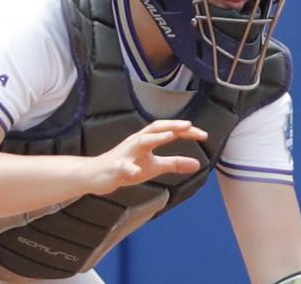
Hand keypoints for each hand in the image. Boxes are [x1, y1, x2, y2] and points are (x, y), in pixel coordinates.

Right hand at [88, 120, 207, 194]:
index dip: (185, 131)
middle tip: (189, 125)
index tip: (203, 135)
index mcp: (146, 140)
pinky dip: (130, 168)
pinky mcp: (115, 167)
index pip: (168, 130)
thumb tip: (198, 164)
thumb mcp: (154, 167)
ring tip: (170, 136)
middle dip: (172, 125)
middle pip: (155, 129)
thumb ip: (174, 163)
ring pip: (139, 142)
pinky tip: (137, 172)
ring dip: (155, 138)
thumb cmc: (127, 167)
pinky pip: (123, 167)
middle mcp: (136, 142)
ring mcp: (125, 154)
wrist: (96, 174)